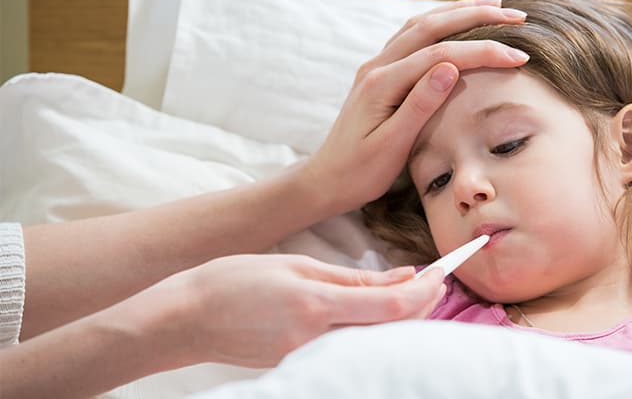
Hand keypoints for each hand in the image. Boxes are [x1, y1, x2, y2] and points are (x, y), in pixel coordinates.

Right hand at [183, 254, 444, 367]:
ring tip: (415, 291)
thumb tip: (403, 276)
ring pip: (375, 341)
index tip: (443, 273)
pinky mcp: (301, 366)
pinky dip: (374, 329)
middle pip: (391, 330)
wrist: (187, 319)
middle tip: (436, 280)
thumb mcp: (297, 266)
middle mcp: (317, 341)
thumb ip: (353, 277)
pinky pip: (351, 348)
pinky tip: (379, 311)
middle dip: (423, 306)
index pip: (391, 307)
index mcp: (316, 307)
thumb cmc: (235, 281)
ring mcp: (309, 359)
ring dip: (402, 318)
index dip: (426, 292)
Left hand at [305, 0, 528, 213]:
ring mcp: (377, 66)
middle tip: (516, 15)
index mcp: (382, 84)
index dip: (481, 50)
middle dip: (476, 16)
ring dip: (458, 12)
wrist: (327, 180)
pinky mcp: (380, 73)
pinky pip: (412, 37)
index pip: (440, 54)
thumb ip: (419, 105)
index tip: (518, 55)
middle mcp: (377, 66)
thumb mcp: (391, 146)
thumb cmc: (360, 172)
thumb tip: (450, 67)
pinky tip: (457, 23)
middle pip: (431, 26)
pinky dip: (440, 23)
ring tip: (494, 7)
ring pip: (421, 25)